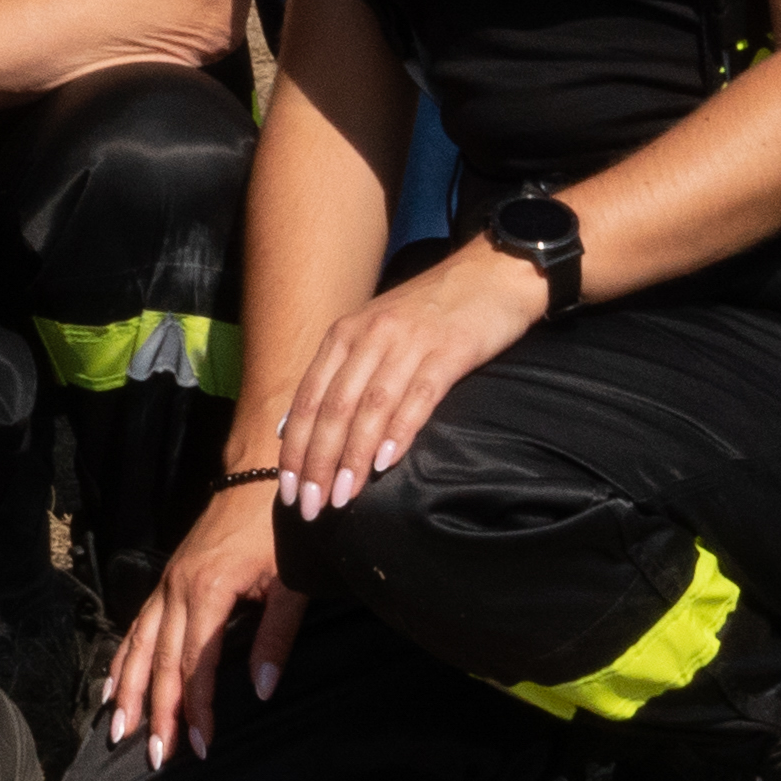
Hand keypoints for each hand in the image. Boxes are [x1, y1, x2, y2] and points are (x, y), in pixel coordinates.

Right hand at [100, 485, 298, 758]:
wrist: (258, 475)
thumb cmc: (281, 528)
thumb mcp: (291, 583)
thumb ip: (274, 638)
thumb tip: (262, 691)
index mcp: (208, 593)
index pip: (194, 665)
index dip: (197, 709)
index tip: (201, 746)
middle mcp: (177, 591)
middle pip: (159, 662)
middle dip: (156, 712)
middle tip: (155, 756)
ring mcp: (166, 584)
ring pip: (138, 645)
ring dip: (128, 690)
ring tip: (119, 730)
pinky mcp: (166, 580)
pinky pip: (136, 626)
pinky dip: (123, 659)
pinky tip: (113, 685)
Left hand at [269, 241, 546, 514]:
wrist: (491, 274)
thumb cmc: (431, 313)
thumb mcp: (374, 334)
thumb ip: (340, 374)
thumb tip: (296, 425)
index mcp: (345, 334)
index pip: (309, 398)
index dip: (296, 448)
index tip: (288, 491)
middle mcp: (369, 336)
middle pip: (333, 408)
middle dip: (317, 462)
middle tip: (311, 507)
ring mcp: (408, 342)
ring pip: (369, 407)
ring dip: (352, 457)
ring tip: (342, 497)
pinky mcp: (448, 351)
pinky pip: (417, 396)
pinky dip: (398, 431)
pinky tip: (385, 462)